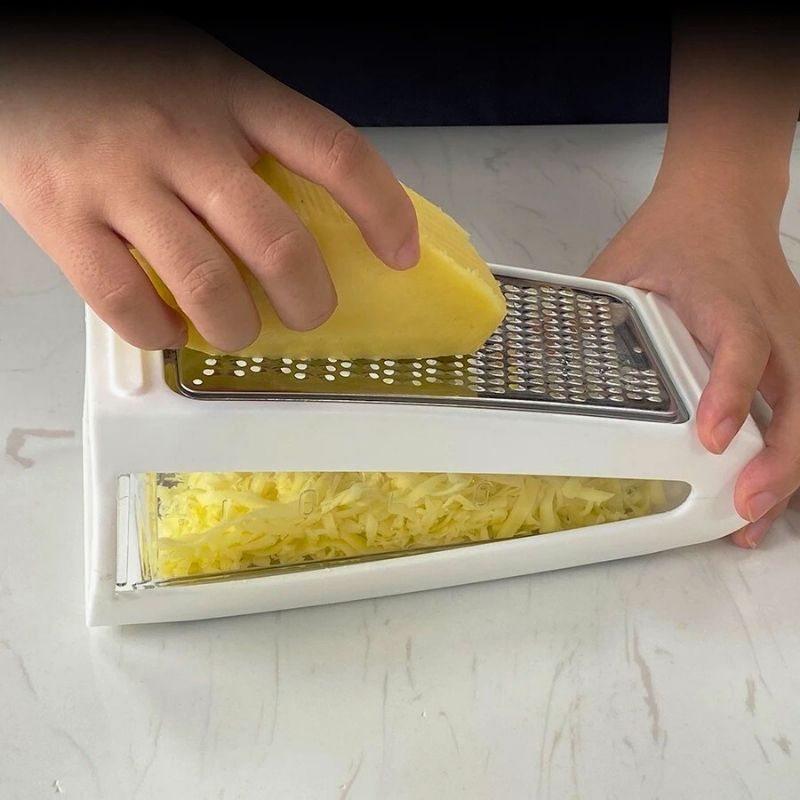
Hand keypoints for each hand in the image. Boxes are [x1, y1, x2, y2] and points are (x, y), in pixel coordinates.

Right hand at [0, 19, 418, 351]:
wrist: (18, 53)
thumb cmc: (120, 71)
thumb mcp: (205, 77)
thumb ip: (257, 135)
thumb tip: (321, 212)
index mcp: (232, 94)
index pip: (334, 153)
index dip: (383, 211)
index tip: (402, 255)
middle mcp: (183, 135)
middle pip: (276, 241)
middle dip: (308, 299)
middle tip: (309, 312)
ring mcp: (121, 178)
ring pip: (208, 283)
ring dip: (239, 329)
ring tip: (240, 332)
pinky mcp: (62, 216)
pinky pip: (124, 301)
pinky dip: (160, 332)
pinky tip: (171, 328)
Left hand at [586, 172, 799, 547]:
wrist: (724, 199)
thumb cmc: (672, 232)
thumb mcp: (621, 265)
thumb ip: (592, 314)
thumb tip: (544, 360)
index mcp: (725, 298)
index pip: (740, 347)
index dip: (730, 394)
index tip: (712, 439)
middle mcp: (771, 321)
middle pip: (797, 395)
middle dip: (776, 460)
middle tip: (742, 507)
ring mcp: (793, 335)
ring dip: (788, 470)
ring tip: (752, 523)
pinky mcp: (797, 348)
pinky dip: (793, 452)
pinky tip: (770, 491)